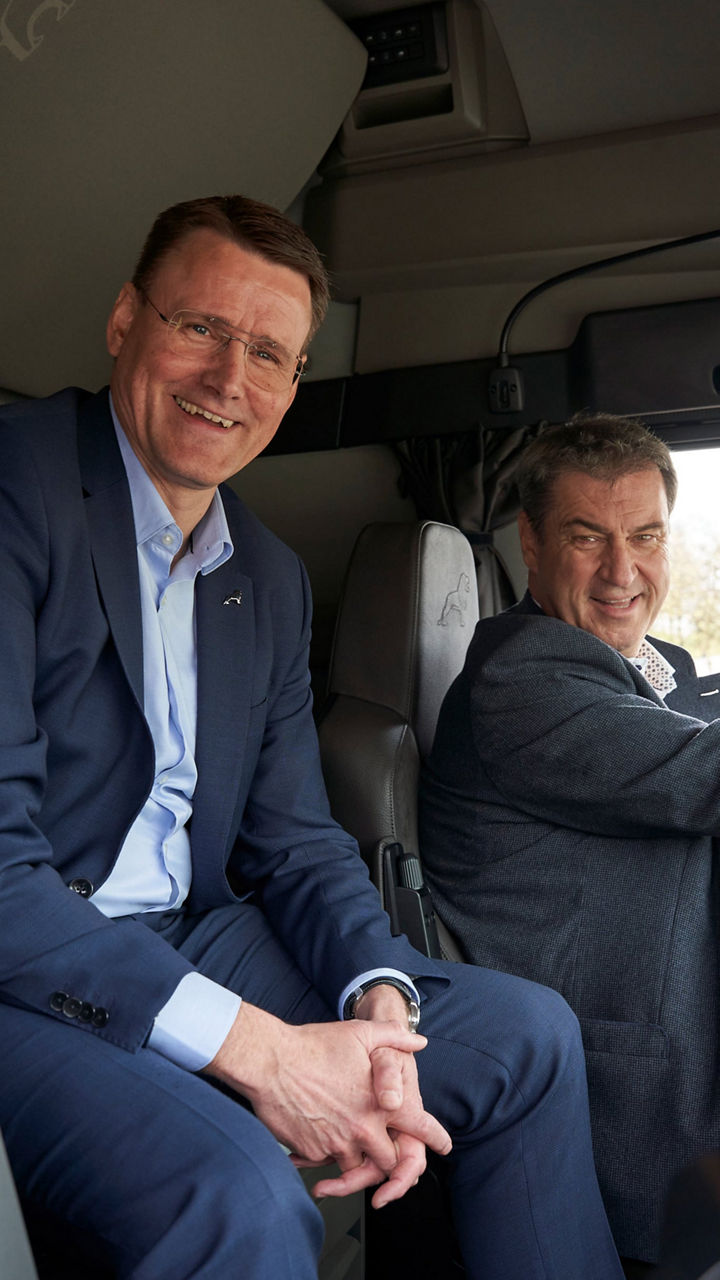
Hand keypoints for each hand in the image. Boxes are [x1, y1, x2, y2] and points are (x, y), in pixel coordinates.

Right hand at [204, 1002, 449, 1205]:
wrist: (270, 1061)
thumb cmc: (314, 1045)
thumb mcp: (360, 1033)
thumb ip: (394, 1037)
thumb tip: (419, 1040)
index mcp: (378, 1105)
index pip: (416, 1128)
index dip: (434, 1138)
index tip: (443, 1146)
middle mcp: (360, 1130)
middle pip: (386, 1160)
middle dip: (388, 1157)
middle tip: (384, 1151)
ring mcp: (334, 1144)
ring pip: (354, 1166)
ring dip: (355, 1158)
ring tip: (347, 1141)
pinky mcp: (310, 1151)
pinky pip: (324, 1162)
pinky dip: (324, 1155)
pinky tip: (318, 1134)